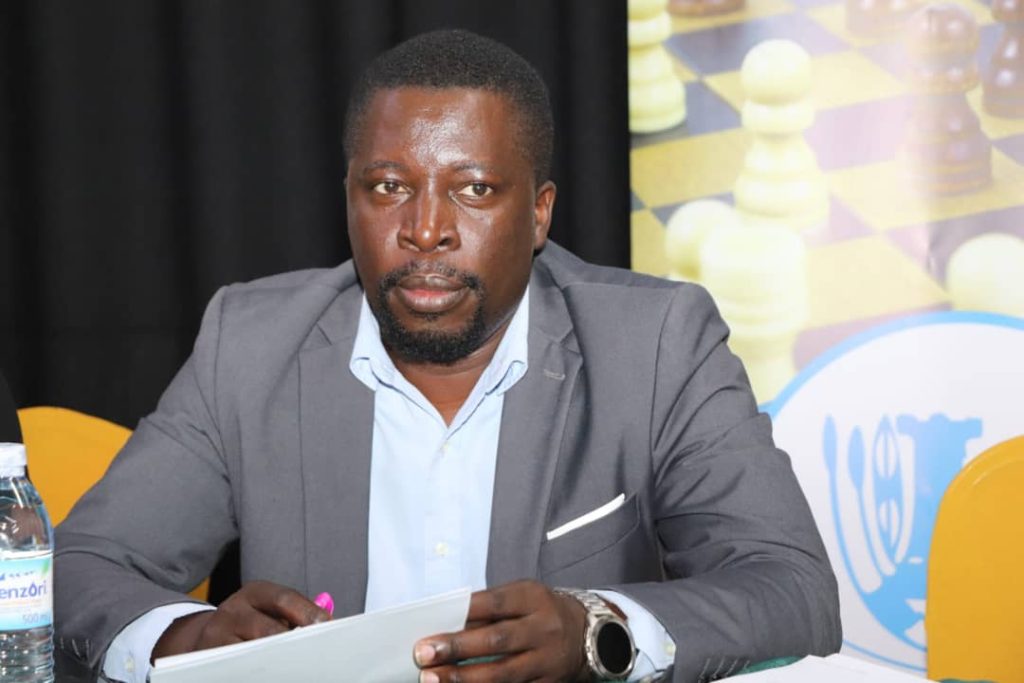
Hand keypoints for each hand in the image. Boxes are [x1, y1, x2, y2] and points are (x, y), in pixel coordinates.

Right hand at [151, 580, 330, 659]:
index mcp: (254, 593)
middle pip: (269, 629)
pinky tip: (275, 674)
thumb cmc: (253, 624)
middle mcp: (232, 610)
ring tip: (297, 668)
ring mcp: (216, 636)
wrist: (207, 637)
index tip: (328, 627)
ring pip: (253, 653)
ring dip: (278, 663)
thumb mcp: (270, 610)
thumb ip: (297, 614)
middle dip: (295, 644)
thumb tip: (327, 623)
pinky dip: (258, 673)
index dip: (308, 613)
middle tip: (314, 656)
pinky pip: (239, 669)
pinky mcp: (209, 660)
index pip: (284, 599)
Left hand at [413, 579, 588, 682]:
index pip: (493, 603)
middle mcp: (544, 628)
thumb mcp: (521, 598)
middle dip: (456, 648)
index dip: (461, 615)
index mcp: (533, 598)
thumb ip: (487, 610)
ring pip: (503, 673)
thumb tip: (446, 625)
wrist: (589, 634)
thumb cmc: (541, 612)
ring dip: (463, 678)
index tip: (430, 626)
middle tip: (423, 655)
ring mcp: (548, 660)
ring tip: (433, 679)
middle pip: (496, 639)